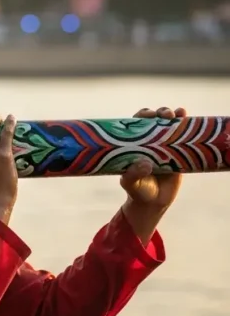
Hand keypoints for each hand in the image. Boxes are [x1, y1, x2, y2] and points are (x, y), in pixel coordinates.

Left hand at [119, 106, 184, 241]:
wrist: (153, 202)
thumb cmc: (137, 190)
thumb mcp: (130, 183)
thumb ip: (133, 174)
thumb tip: (144, 164)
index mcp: (133, 145)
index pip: (136, 125)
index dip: (141, 116)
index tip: (147, 115)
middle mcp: (148, 142)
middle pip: (154, 121)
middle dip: (159, 113)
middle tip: (164, 115)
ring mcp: (164, 146)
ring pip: (169, 125)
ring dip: (173, 116)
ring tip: (177, 114)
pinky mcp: (178, 153)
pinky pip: (183, 137)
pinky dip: (186, 126)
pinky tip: (186, 117)